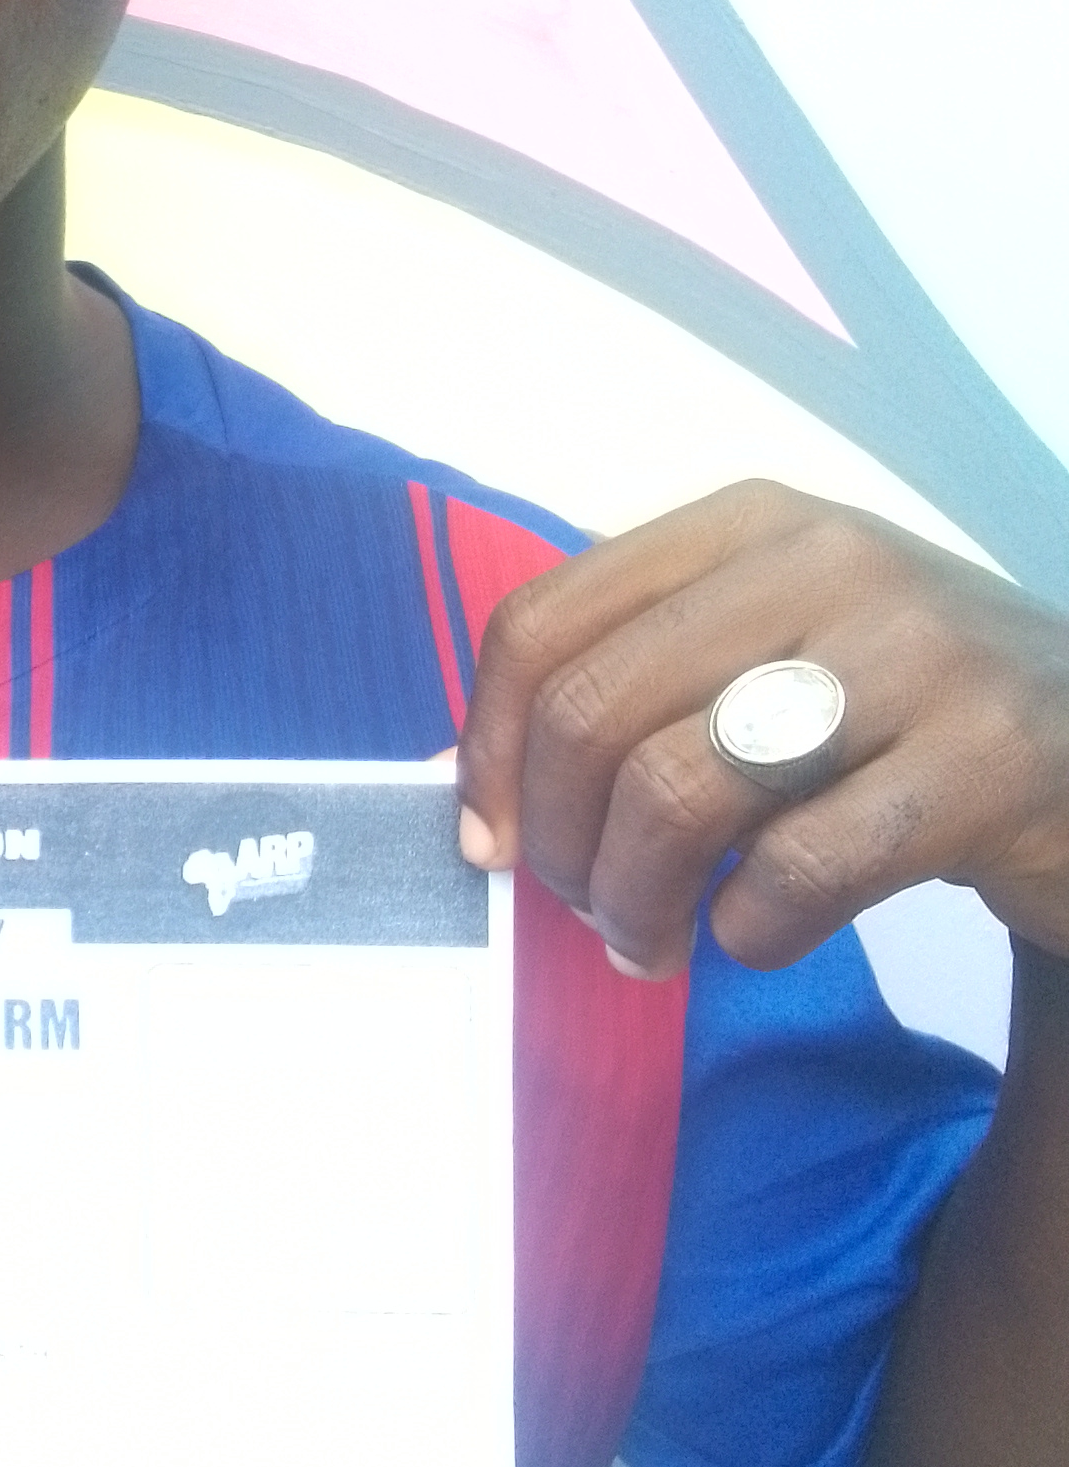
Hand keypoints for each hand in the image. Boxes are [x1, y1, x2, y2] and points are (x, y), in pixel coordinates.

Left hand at [452, 480, 1068, 978]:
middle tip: (585, 908)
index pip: (545, 621)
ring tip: (652, 943)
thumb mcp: (780, 644)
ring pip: (677, 790)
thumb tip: (481, 787)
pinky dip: (749, 932)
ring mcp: (916, 654)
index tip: (490, 841)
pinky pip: (798, 872)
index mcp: (750, 523)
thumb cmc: (911, 710)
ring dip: (636, 902)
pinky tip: (760, 934)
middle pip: (595, 711)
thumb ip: (645, 676)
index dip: (488, 748)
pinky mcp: (985, 763)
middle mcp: (828, 562)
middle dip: (559, 843)